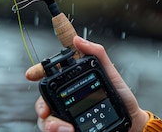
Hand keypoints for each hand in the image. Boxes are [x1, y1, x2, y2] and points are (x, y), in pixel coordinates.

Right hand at [26, 36, 148, 131]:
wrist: (130, 119)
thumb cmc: (121, 95)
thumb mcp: (111, 73)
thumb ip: (97, 54)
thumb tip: (77, 39)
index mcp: (73, 80)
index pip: (51, 74)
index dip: (38, 71)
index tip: (31, 74)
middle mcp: (66, 97)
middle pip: (43, 100)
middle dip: (41, 106)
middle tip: (46, 111)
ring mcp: (66, 114)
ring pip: (46, 119)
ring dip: (50, 124)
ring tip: (66, 129)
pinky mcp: (69, 128)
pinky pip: (55, 131)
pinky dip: (57, 131)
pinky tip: (68, 131)